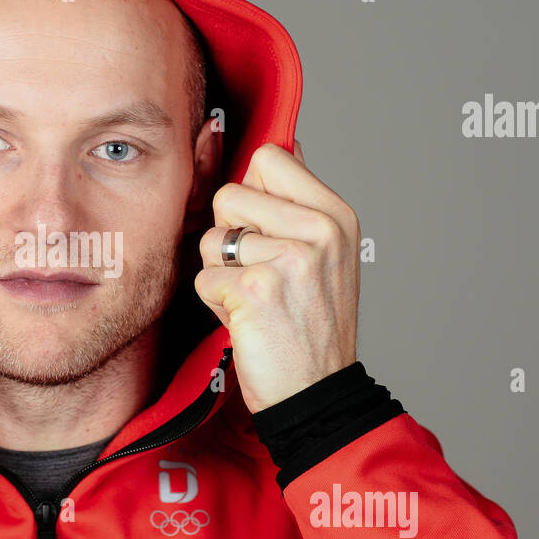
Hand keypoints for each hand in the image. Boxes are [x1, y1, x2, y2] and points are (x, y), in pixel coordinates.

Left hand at [194, 140, 359, 412]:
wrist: (316, 394)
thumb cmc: (310, 326)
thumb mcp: (326, 254)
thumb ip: (298, 201)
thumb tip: (282, 144)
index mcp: (335, 215)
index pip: (268, 158)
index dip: (251, 195)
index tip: (266, 232)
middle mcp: (319, 231)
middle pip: (229, 195)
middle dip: (229, 237)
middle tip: (261, 275)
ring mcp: (290, 259)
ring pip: (210, 239)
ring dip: (220, 274)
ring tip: (255, 300)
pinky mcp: (256, 290)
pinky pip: (202, 278)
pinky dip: (214, 305)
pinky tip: (246, 321)